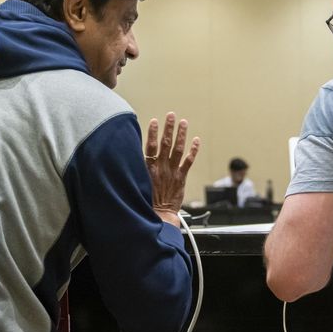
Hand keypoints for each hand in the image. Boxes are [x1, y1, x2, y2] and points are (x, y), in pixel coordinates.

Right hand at [145, 112, 199, 226]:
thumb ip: (139, 169)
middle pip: (165, 143)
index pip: (150, 146)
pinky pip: (188, 161)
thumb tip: (136, 156)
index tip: (154, 121)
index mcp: (148, 168)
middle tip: (171, 115)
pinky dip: (193, 150)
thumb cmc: (146, 201)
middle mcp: (161, 167)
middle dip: (169, 128)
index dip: (152, 132)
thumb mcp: (137, 183)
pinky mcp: (181, 178)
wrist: (159, 215)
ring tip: (183, 123)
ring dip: (181, 135)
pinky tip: (196, 140)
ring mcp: (172, 172)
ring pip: (178, 149)